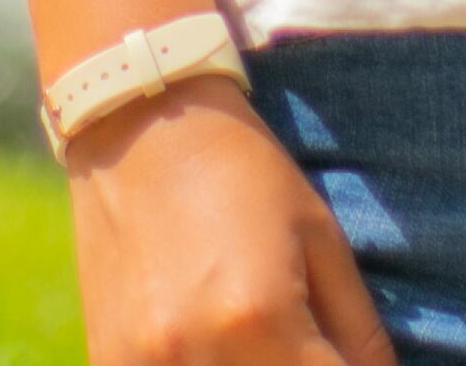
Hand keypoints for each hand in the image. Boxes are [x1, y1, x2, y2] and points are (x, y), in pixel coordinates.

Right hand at [62, 77, 394, 365]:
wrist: (139, 123)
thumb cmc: (243, 172)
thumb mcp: (321, 238)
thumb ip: (358, 334)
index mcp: (258, 318)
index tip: (348, 363)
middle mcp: (195, 353)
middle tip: (307, 349)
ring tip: (265, 344)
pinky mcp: (106, 363)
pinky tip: (219, 350)